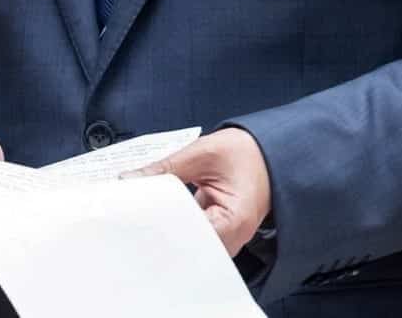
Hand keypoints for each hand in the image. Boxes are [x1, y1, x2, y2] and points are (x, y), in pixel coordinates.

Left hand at [135, 127, 271, 256]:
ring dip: (169, 228)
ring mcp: (227, 239)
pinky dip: (178, 223)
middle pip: (188, 247)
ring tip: (145, 214)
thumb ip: (166, 168)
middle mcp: (232, 239)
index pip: (188, 237)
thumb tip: (131, 179)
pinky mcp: (219, 233)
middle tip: (133, 217)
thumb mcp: (203, 153)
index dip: (160, 227)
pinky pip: (193, 235)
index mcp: (233, 221)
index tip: (134, 218)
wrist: (270, 154)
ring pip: (189, 244)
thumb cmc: (246, 152)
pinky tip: (161, 212)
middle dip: (161, 231)